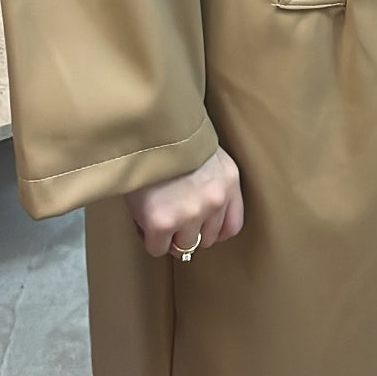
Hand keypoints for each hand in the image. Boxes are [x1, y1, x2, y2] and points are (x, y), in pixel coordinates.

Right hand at [125, 144, 244, 258]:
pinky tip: (145, 218)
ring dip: (169, 235)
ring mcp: (191, 212)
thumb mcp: (207, 156)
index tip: (198, 226)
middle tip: (172, 214)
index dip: (212, 230)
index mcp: (229, 181)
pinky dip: (149, 238)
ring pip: (182, 247)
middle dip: (189, 232)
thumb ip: (212, 184)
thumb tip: (201, 218)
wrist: (149, 127)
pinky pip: (157, 248)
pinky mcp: (164, 222)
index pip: (231, 227)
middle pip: (206, 240)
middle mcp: (215, 200)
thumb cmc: (174, 138)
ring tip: (157, 212)